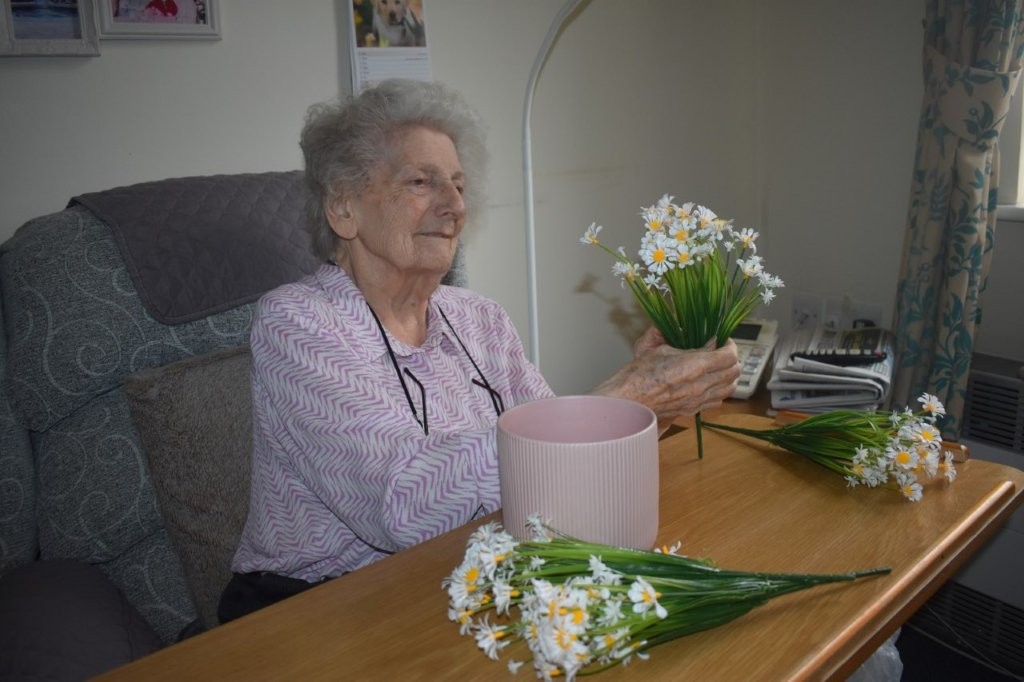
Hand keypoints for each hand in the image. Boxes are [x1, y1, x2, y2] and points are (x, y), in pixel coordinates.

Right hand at [593, 327, 740, 430]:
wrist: (628, 401)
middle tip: (721, 351)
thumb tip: (702, 337)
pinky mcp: (694, 410)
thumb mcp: (660, 349)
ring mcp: (699, 400)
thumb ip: (684, 342)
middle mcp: (701, 385)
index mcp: (694, 366)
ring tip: (717, 367)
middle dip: (731, 359)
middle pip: (734, 372)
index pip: (729, 355)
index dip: (729, 345)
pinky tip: (708, 383)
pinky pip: (718, 400)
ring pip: (730, 388)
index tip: (722, 340)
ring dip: (728, 375)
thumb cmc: (638, 375)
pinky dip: (719, 390)